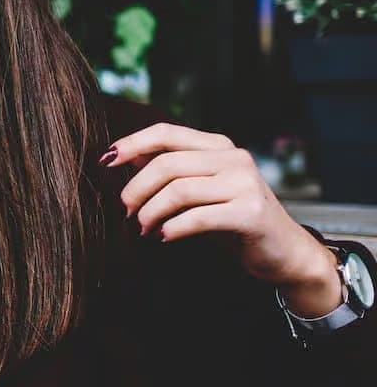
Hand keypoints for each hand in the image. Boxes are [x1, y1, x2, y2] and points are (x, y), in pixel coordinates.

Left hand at [110, 122, 341, 313]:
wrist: (283, 253)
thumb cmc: (233, 221)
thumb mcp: (200, 191)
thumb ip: (172, 171)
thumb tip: (128, 156)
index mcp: (219, 147)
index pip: (167, 133)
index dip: (132, 144)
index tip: (104, 161)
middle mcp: (234, 159)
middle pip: (167, 164)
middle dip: (136, 190)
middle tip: (125, 212)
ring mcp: (245, 184)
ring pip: (178, 190)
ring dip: (151, 213)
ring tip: (143, 229)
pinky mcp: (251, 212)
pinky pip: (197, 216)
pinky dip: (173, 228)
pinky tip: (164, 237)